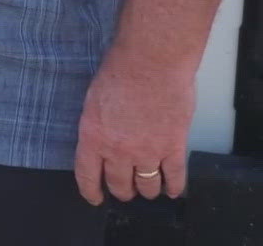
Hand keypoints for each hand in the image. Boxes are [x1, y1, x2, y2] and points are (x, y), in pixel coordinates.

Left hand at [73, 48, 196, 203]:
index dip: (91, 191)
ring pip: (147, 185)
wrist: (151, 63)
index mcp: (93, 136)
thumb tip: (102, 136)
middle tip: (124, 191)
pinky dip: (174, 186)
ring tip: (147, 190)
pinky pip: (175, 176)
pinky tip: (172, 191)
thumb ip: (98, 124)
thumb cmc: (120, 71)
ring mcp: (148, 151)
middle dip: (121, 190)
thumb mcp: (93, 99)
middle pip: (119, 183)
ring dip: (147, 190)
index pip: (87, 174)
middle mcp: (118, 150)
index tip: (95, 198)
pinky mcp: (174, 147)